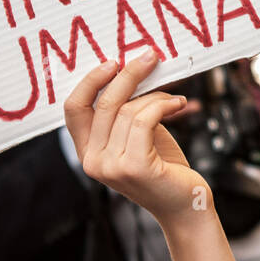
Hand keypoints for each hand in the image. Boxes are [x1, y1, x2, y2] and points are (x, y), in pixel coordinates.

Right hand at [64, 51, 210, 227]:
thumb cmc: (164, 168)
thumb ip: (126, 112)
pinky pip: (145, 119)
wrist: (186, 204)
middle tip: (150, 56)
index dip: (90, 81)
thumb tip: (131, 70)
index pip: (73, 109)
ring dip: (157, 96)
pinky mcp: (135, 167)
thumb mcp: (138, 136)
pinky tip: (180, 104)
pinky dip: (164, 105)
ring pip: (129, 110)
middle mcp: (93, 161)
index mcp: (87, 152)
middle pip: (104, 103)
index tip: (113, 61)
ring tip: (175, 99)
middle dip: (129, 74)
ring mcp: (111, 166)